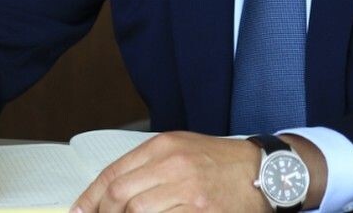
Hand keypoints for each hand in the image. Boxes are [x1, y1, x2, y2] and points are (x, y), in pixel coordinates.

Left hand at [71, 131, 268, 212]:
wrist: (263, 171)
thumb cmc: (221, 162)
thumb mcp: (181, 149)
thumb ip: (147, 166)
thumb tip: (110, 193)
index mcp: (163, 146)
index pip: (112, 174)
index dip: (89, 199)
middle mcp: (172, 165)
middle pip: (119, 197)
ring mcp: (187, 191)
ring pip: (137, 212)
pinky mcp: (199, 212)